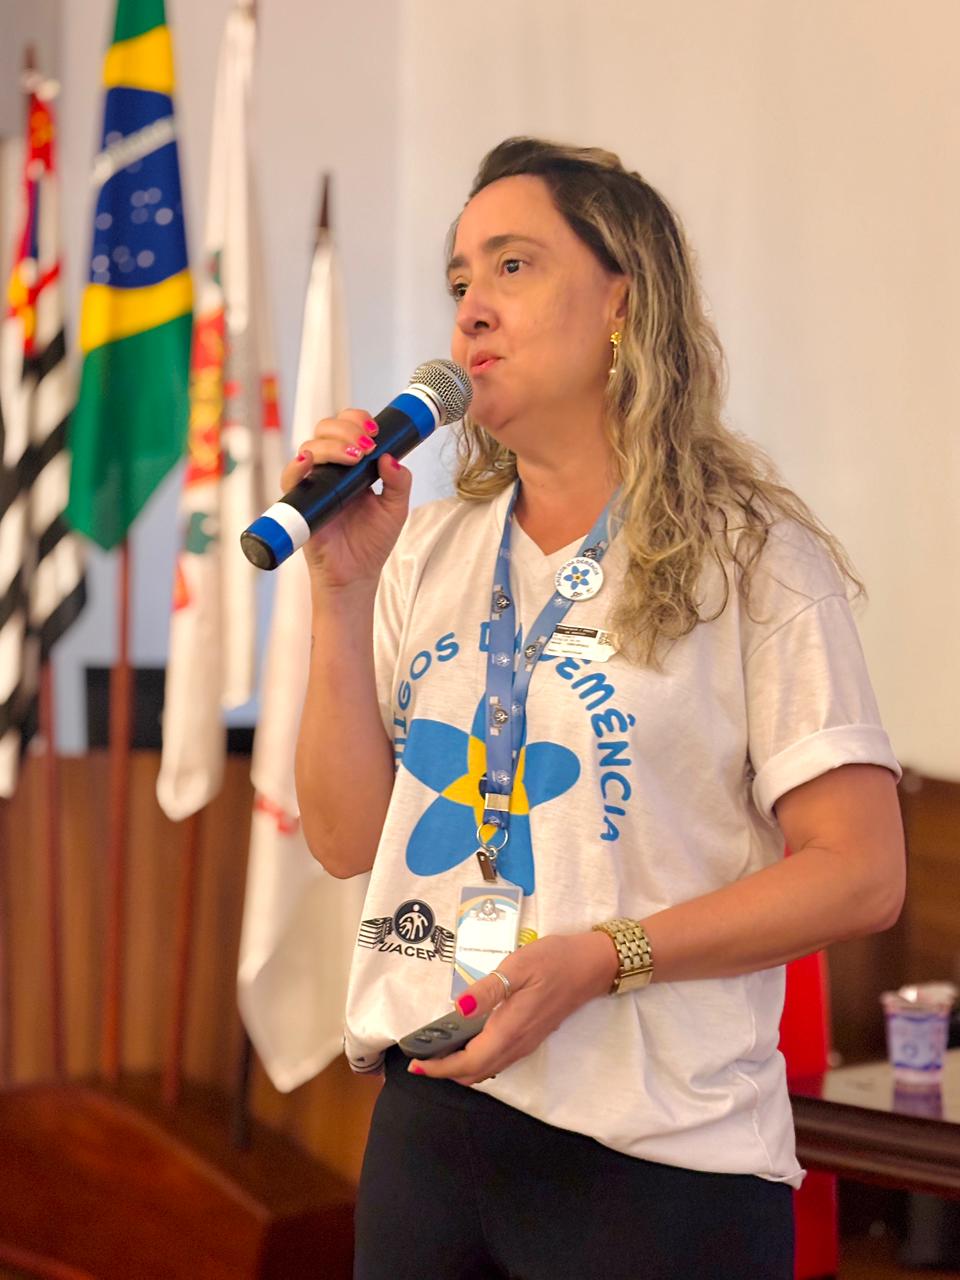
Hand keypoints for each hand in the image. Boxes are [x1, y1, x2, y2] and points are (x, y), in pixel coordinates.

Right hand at [279, 408, 411, 590]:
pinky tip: (309, 462)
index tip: (374, 430)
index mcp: (352, 466)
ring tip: (354, 457)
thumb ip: (399, 482)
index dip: (357, 420)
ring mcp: (314, 484)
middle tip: (366, 444)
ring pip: (310, 447)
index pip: (347, 428)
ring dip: (331, 445)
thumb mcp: (396, 509)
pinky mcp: (301, 502)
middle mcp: (330, 470)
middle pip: (325, 430)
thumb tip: (390, 457)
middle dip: (346, 429)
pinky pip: (290, 479)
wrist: (356, 575)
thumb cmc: (372, 542)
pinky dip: (296, 466)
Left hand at [408, 931, 618, 1085]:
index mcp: (509, 1030)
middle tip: (421, 1058)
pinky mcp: (531, 1036)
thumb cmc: (554, 961)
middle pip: (475, 1072)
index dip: (440, 1068)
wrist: (592, 965)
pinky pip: (499, 1059)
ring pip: (488, 1068)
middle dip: (446, 1072)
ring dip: (461, 1067)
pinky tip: (468, 1039)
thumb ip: (487, 990)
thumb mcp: (518, 965)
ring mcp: (526, 1043)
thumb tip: (458, 1010)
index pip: (468, 1062)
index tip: (416, 1064)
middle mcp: (517, 1044)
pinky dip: (477, 1059)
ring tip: (438, 1050)